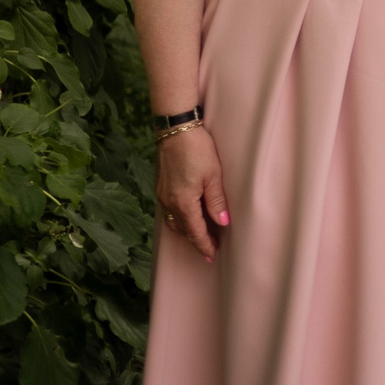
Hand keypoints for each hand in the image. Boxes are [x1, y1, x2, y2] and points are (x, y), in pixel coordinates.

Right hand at [156, 126, 229, 263]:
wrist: (175, 129)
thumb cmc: (197, 149)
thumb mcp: (213, 175)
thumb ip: (217, 201)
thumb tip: (223, 222)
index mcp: (183, 202)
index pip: (195, 232)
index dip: (204, 245)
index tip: (213, 255)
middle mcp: (169, 203)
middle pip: (183, 230)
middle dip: (196, 241)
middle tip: (210, 249)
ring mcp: (162, 195)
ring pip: (174, 222)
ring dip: (187, 231)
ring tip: (200, 235)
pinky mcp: (161, 187)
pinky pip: (168, 212)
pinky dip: (179, 220)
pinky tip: (187, 217)